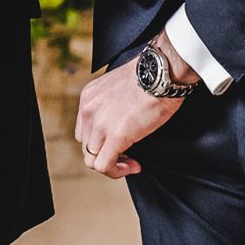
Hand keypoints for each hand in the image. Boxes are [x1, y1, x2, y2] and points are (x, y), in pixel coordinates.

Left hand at [74, 38, 197, 178]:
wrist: (161, 73)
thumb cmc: (150, 77)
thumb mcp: (119, 89)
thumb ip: (111, 105)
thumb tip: (120, 121)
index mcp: (88, 98)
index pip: (84, 130)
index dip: (100, 142)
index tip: (119, 144)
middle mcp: (88, 110)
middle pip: (87, 146)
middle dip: (107, 154)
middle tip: (128, 155)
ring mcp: (99, 124)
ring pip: (92, 159)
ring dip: (114, 164)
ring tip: (132, 162)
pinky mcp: (116, 137)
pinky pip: (105, 166)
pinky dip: (118, 171)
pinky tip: (134, 166)